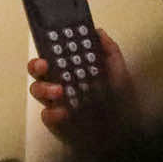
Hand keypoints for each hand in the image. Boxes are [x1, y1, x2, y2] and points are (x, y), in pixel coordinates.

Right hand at [25, 29, 136, 153]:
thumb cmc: (121, 100)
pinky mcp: (57, 120)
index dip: (48, 45)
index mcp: (72, 68)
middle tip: (45, 64)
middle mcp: (61, 82)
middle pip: (38, 70)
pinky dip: (52, 112)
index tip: (51, 41)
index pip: (54, 53)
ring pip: (37, 90)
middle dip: (37, 64)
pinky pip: (46, 114)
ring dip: (43, 88)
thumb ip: (109, 50)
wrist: (125, 129)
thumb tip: (98, 32)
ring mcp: (57, 101)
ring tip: (59, 90)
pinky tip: (63, 111)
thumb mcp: (119, 71)